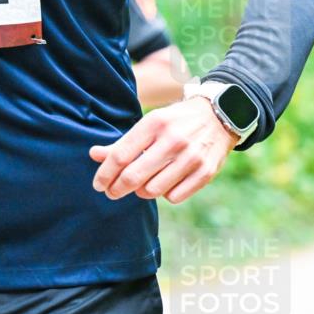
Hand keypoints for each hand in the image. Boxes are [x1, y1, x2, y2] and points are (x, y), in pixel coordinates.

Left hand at [90, 97, 238, 203]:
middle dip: (116, 189)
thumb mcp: (149, 124)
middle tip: (112, 192)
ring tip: (141, 185)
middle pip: (133, 177)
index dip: (104, 175)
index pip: (120, 156)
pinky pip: (174, 197)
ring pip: (152, 190)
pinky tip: (165, 184)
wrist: (220, 116)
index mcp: (154, 123)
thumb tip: (94, 155)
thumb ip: (122, 143)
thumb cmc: (175, 123)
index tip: (98, 185)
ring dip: (141, 192)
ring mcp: (191, 157)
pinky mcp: (205, 172)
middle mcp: (173, 139)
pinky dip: (165, 194)